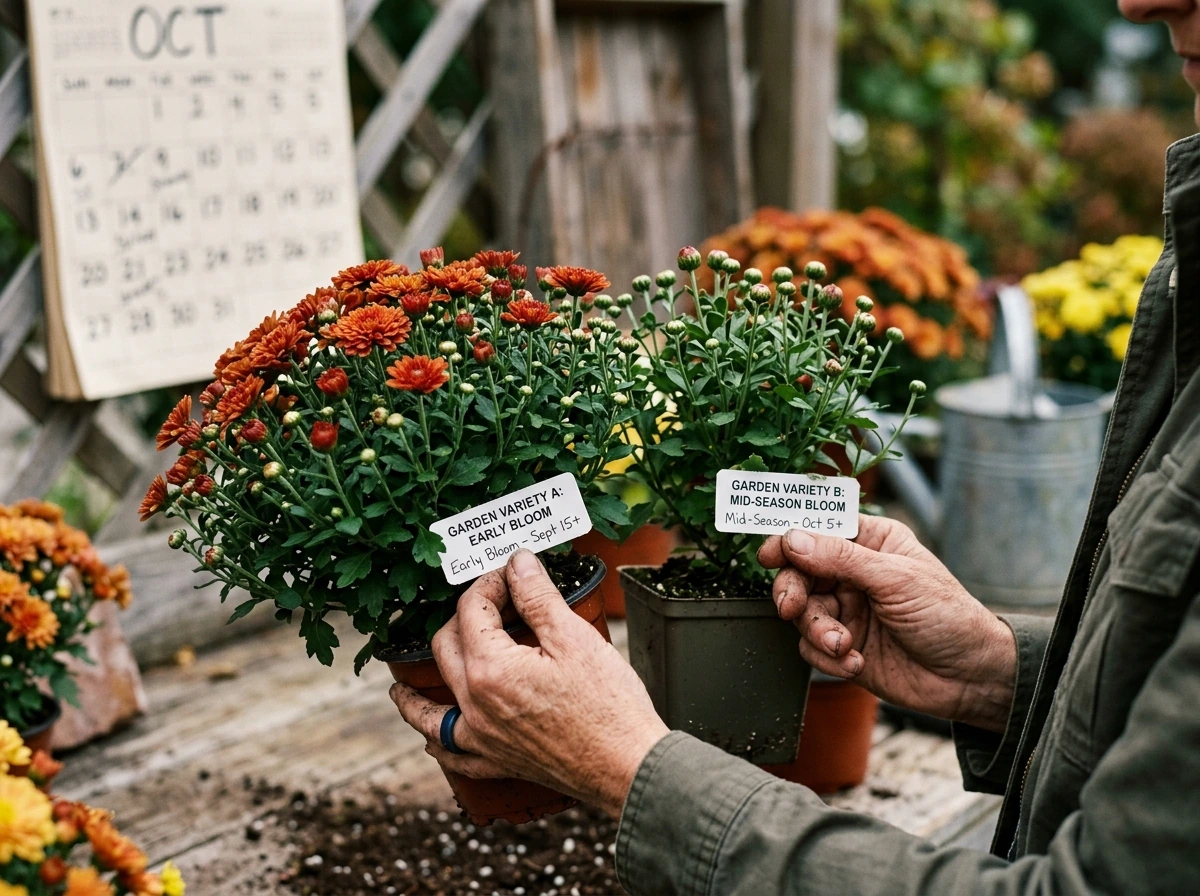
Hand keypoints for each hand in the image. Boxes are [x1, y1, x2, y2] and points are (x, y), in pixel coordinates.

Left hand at [390, 550, 669, 815]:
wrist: (629, 767)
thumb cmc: (609, 706)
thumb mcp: (574, 637)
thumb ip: (538, 597)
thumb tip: (517, 564)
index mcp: (490, 669)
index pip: (471, 610)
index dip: (490, 583)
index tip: (511, 573)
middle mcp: (474, 705)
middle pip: (445, 647)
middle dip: (462, 616)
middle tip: (492, 602)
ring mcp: (481, 738)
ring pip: (428, 711)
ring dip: (413, 691)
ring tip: (401, 681)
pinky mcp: (497, 763)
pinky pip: (451, 755)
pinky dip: (436, 743)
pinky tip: (430, 740)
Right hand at [758, 516, 1016, 731]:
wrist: (971, 678)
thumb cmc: (948, 616)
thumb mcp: (896, 579)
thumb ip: (840, 558)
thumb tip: (792, 538)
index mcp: (871, 542)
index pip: (819, 530)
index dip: (790, 539)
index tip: (770, 555)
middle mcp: (853, 573)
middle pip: (799, 572)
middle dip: (793, 591)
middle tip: (792, 608)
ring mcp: (848, 610)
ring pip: (802, 613)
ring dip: (817, 631)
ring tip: (843, 645)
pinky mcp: (844, 646)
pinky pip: (811, 647)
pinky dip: (826, 658)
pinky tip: (854, 664)